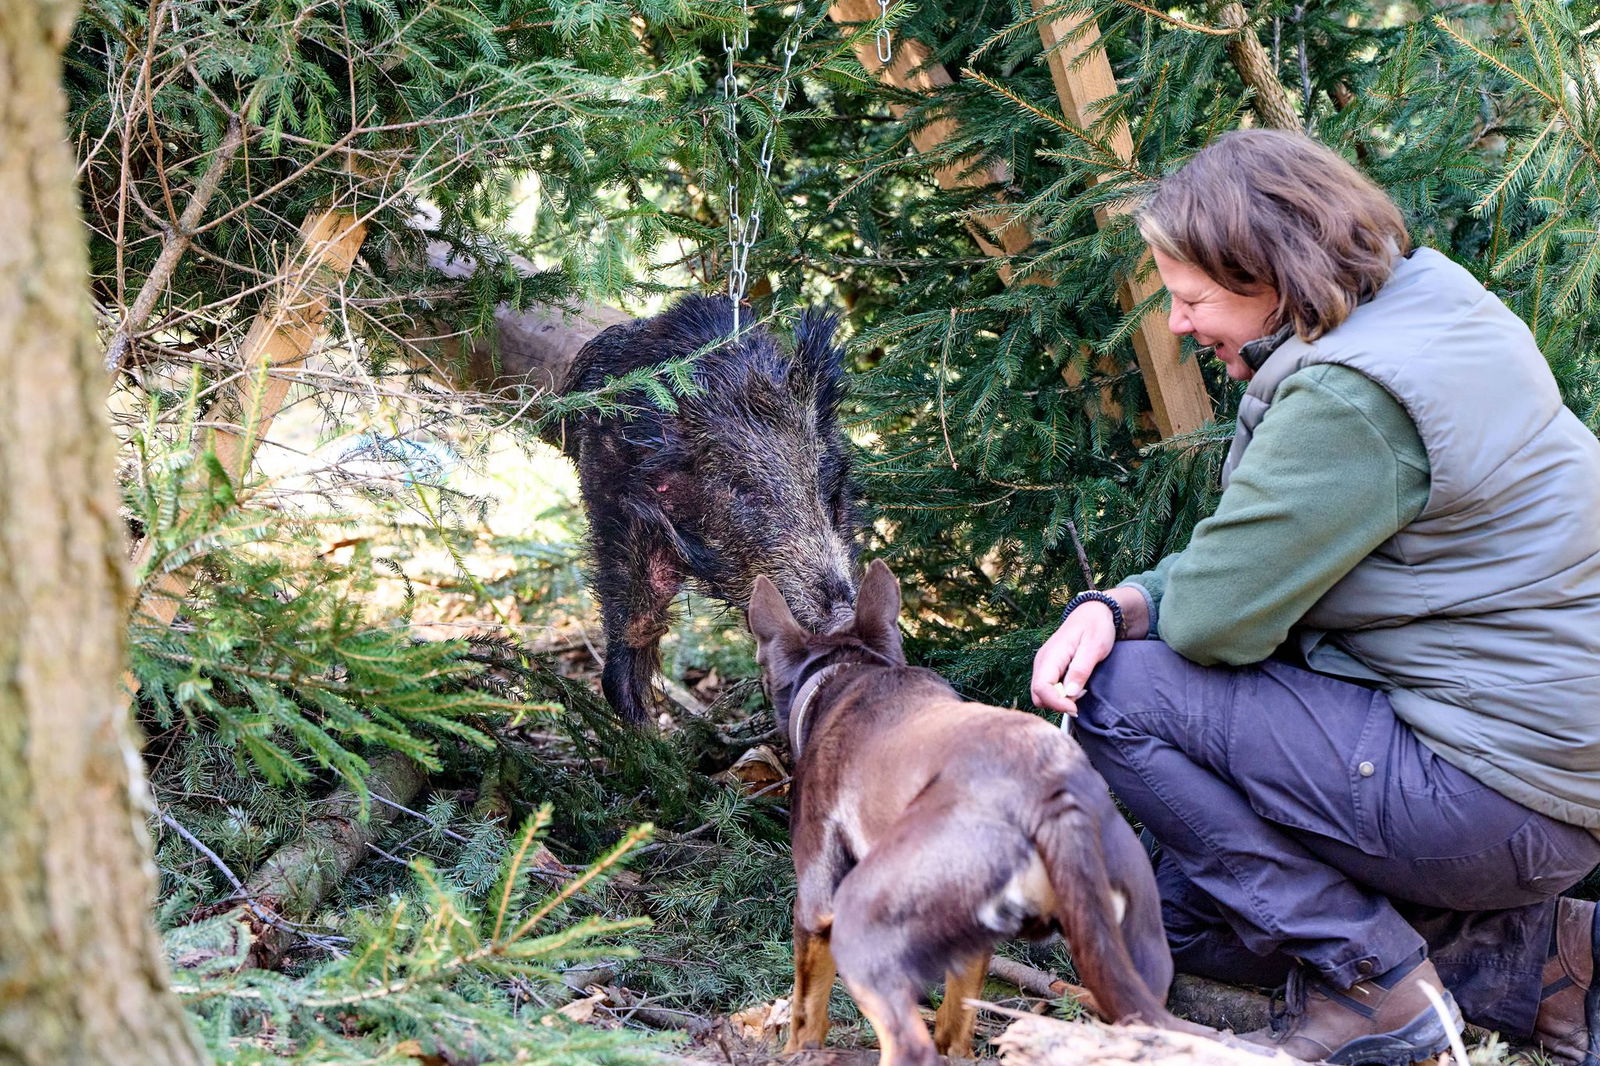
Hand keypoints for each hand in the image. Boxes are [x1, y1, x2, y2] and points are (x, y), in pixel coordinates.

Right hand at [1031, 601, 1117, 716]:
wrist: (1094, 612)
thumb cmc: (1096, 627)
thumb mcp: (1094, 647)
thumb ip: (1081, 670)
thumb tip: (1070, 693)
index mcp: (1051, 656)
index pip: (1041, 689)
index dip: (1056, 703)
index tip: (1075, 708)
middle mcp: (1042, 662)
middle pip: (1038, 695)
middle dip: (1057, 704)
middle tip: (1080, 698)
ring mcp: (1044, 665)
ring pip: (1042, 694)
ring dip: (1059, 699)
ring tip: (1080, 689)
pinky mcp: (1049, 668)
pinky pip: (1048, 688)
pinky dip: (1060, 694)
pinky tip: (1076, 685)